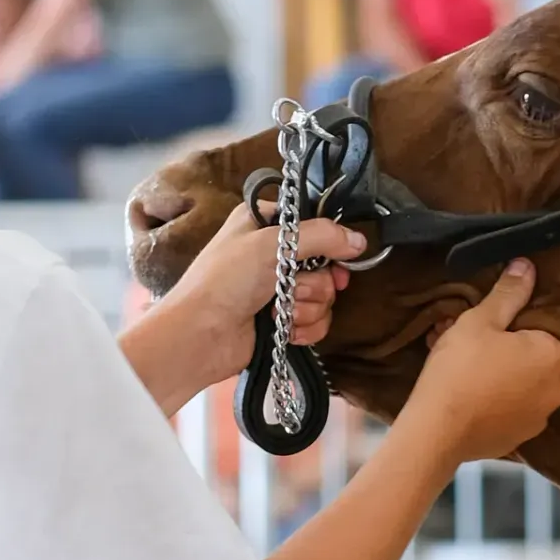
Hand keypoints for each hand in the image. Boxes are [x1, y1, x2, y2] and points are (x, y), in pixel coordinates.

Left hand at [158, 208, 364, 387]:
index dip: (330, 245)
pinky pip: (317, 322)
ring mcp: (279, 290)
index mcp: (265, 224)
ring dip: (306, 308)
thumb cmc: (226, 280)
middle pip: (326, 266)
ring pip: (324, 297)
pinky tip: (285, 331)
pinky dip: (305, 329)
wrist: (200, 335)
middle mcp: (273, 254)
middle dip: (314, 283)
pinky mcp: (282, 322)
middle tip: (293, 287)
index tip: (338, 258)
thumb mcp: (272, 244)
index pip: (315, 226)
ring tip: (278, 312)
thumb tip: (359, 241)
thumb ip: (321, 236)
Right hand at [404, 260, 559, 466]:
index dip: (510, 324)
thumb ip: (508, 293)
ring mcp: (538, 419)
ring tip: (455, 365)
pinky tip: (462, 393)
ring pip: (517, 384)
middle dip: (498, 347)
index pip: (541, 329)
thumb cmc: (460, 368)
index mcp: (554, 356)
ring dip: (493, 372)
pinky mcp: (517, 439)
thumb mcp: (480, 321)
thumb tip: (527, 266)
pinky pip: (506, 410)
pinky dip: (490, 399)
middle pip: (529, 357)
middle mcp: (555, 390)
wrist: (436, 431)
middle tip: (462, 341)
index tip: (482, 324)